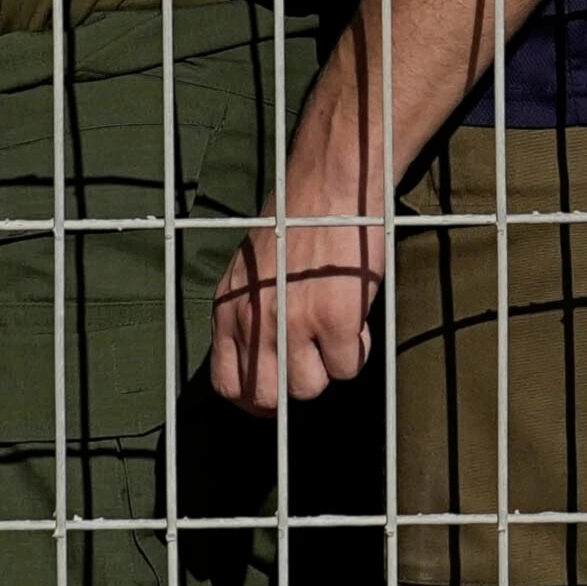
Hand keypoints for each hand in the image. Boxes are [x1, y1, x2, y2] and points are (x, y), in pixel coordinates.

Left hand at [206, 199, 390, 410]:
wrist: (330, 186)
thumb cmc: (296, 224)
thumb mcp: (249, 272)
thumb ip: (247, 316)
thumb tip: (261, 365)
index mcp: (228, 309)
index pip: (227, 384)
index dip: (253, 399)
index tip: (275, 398)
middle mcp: (254, 321)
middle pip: (268, 397)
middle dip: (294, 388)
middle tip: (315, 362)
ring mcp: (294, 323)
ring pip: (312, 386)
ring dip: (330, 364)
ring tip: (337, 325)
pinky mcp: (334, 320)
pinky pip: (349, 366)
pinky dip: (359, 347)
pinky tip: (356, 313)